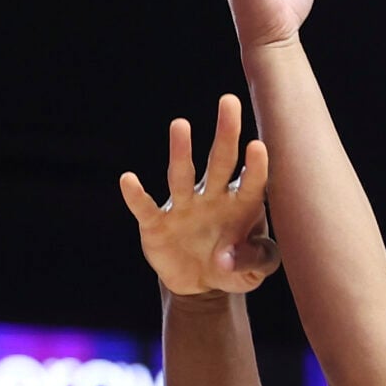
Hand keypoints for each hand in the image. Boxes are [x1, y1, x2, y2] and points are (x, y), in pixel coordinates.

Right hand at [120, 96, 279, 297]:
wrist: (201, 284)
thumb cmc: (235, 267)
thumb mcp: (254, 274)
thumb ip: (255, 261)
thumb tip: (226, 258)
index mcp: (241, 205)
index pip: (252, 182)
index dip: (255, 166)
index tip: (257, 146)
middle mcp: (213, 197)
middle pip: (220, 162)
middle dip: (225, 133)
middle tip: (229, 101)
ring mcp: (184, 207)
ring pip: (182, 175)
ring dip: (181, 152)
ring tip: (181, 124)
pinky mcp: (157, 224)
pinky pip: (146, 207)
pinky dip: (136, 195)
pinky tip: (128, 180)